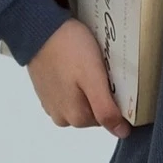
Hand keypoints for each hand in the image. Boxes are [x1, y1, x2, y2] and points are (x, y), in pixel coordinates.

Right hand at [26, 18, 132, 138]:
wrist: (40, 29)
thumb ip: (106, 109)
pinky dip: (76, 82)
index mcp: (76, 118)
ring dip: (89, 87)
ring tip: (89, 65)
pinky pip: (69, 92)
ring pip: (82, 101)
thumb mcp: (94, 78)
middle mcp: (62, 117)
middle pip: (94, 111)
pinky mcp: (46, 90)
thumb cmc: (71, 51)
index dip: (116, 99)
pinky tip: (76, 65)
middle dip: (102, 93)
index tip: (115, 79)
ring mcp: (52, 104)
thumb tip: (122, 133)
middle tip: (103, 68)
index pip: (108, 118)